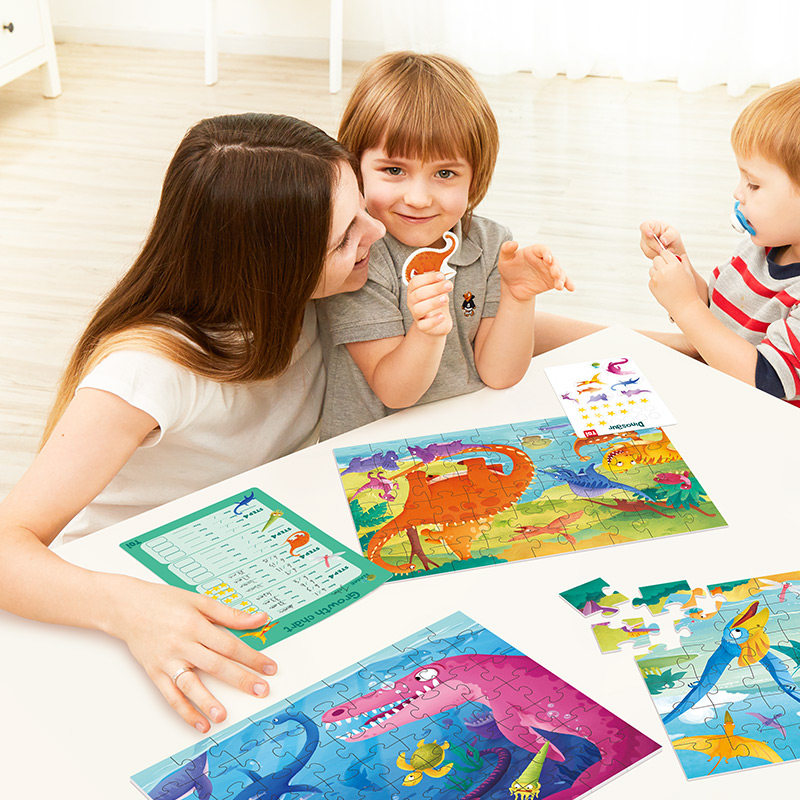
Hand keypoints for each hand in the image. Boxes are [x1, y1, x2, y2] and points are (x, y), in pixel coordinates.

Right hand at [107, 576, 276, 731]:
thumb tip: (260, 619)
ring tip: (223, 716)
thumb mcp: (199, 600)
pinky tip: (199, 722)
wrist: (127, 607)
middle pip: (216, 665)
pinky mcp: (155, 672)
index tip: (269, 667)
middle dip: (241, 679)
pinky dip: (184, 711)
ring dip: (207, 702)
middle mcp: (182, 644)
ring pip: (190, 685)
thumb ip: (230, 614)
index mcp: (196, 624)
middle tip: (261, 691)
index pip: (230, 645)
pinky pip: (170, 696)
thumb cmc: (164, 601)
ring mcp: (167, 660)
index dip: (252, 657)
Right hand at [406, 272, 452, 335]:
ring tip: (445, 298)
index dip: (428, 278)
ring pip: (419, 309)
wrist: (438, 322)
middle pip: (418, 294)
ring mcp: (416, 315)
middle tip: (448, 285)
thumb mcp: (438, 290)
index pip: (416, 282)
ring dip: (433, 302)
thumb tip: (442, 275)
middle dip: (434, 289)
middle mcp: (412, 302)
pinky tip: (442, 316)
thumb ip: (438, 282)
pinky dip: (434, 320)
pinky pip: (425, 325)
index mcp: (413, 290)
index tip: (441, 276)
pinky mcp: (422, 326)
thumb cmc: (437, 302)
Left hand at [497, 241, 573, 300]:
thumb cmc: (509, 269)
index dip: (546, 253)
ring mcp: (550, 271)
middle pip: (554, 261)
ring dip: (562, 278)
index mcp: (534, 251)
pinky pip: (562, 282)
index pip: (543, 249)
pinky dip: (568, 284)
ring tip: (559, 286)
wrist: (512, 286)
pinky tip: (571, 288)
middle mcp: (545, 260)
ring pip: (559, 272)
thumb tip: (513, 243)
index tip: (547, 259)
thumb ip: (506, 250)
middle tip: (555, 273)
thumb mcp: (504, 260)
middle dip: (556, 267)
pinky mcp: (552, 281)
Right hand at [639, 221, 685, 259]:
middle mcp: (645, 234)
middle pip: (647, 241)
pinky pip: (649, 255)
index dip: (646, 230)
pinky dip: (657, 255)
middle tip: (665, 249)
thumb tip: (663, 240)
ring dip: (658, 252)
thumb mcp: (674, 233)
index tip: (651, 235)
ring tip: (666, 251)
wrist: (673, 246)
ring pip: (648, 250)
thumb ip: (669, 236)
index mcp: (651, 225)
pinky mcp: (645, 251)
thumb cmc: (672, 236)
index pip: (644, 226)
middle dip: (657, 246)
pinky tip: (663, 253)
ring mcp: (644, 243)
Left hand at [648, 250, 700, 314]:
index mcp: (674, 265)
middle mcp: (664, 271)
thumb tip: (679, 255)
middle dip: (660, 262)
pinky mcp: (651, 286)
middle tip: (666, 268)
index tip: (669, 259)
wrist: (683, 305)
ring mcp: (656, 279)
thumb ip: (683, 261)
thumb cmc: (688, 288)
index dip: (667, 256)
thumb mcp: (688, 272)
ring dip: (657, 271)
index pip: (665, 253)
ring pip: (652, 269)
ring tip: (666, 278)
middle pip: (656, 259)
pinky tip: (663, 285)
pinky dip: (655, 280)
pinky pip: (651, 278)